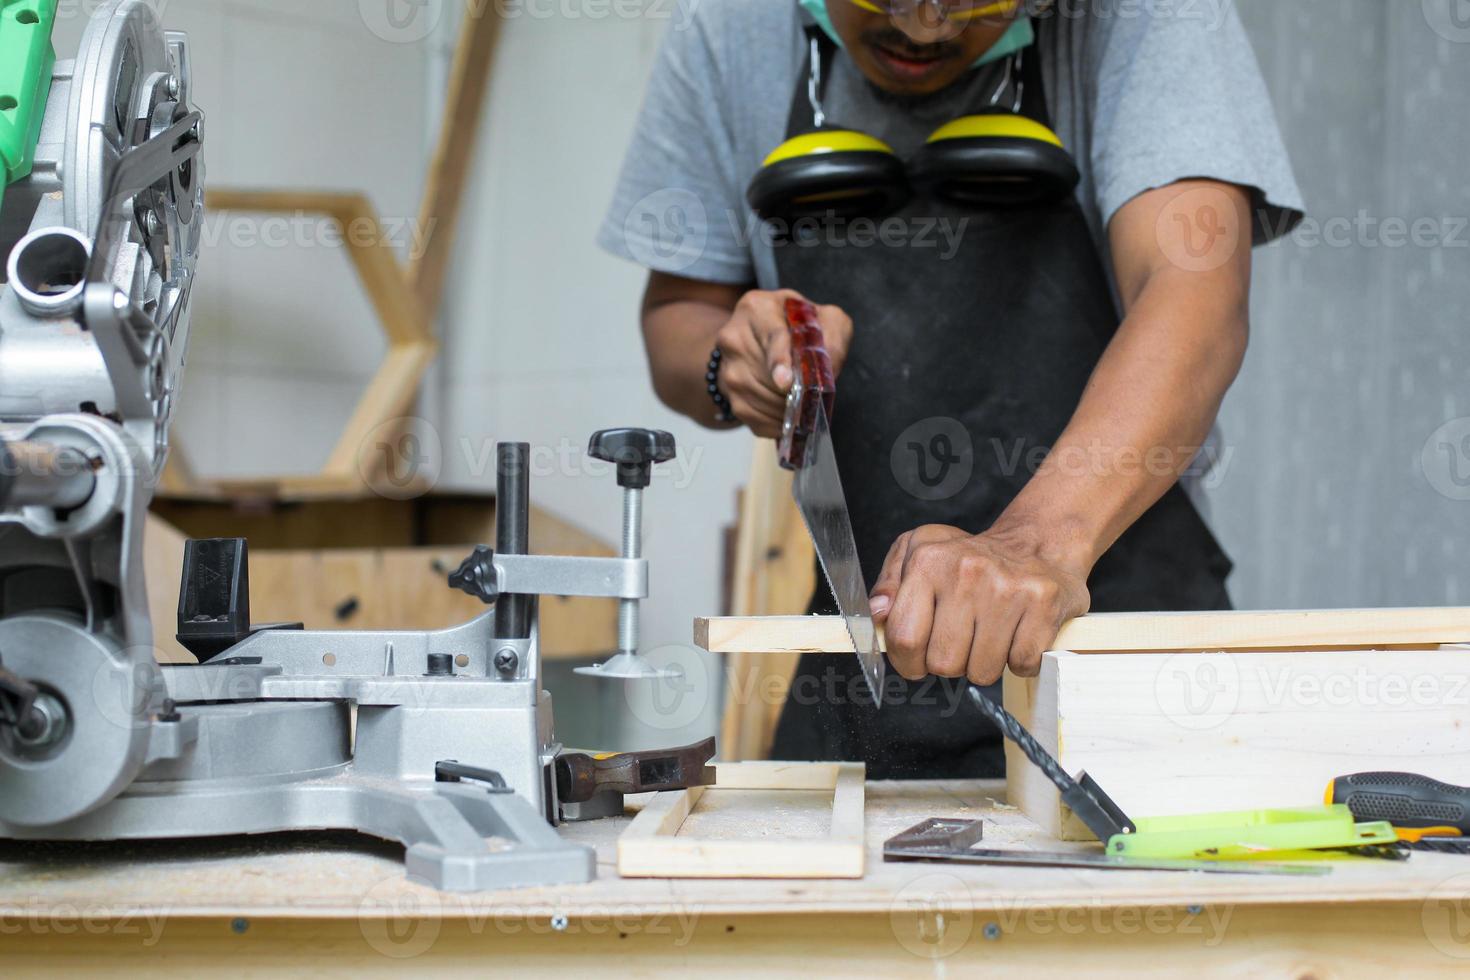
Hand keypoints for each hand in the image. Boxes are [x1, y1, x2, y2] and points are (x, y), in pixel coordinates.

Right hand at [714, 289, 851, 438]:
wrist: (761, 341)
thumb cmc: (798, 327)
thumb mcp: (822, 317)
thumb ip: (833, 333)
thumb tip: (829, 367)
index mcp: (758, 309)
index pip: (771, 336)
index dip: (779, 361)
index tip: (785, 382)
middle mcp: (734, 337)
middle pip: (767, 375)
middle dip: (795, 392)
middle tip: (814, 396)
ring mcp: (728, 368)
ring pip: (761, 401)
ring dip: (789, 410)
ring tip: (803, 404)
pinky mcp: (728, 395)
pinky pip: (755, 419)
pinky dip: (777, 423)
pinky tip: (789, 416)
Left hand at [869, 523, 1091, 683]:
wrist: (1037, 543)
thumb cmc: (970, 557)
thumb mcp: (918, 552)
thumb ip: (890, 584)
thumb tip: (877, 613)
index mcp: (929, 560)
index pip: (904, 637)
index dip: (907, 663)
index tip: (917, 662)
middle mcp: (968, 572)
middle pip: (943, 663)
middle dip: (950, 663)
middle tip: (961, 642)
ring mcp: (1008, 588)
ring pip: (982, 672)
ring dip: (985, 664)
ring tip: (990, 635)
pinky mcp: (1044, 604)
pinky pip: (1020, 665)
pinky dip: (1019, 660)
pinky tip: (1016, 634)